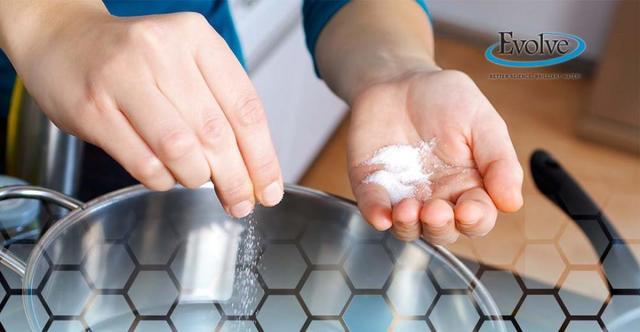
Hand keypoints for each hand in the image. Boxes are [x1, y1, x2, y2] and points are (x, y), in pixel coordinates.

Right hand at [4, 3, 282, 216]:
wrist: (62, 38)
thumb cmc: (132, 57)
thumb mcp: (185, 62)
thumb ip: (219, 106)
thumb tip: (253, 170)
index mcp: (196, 37)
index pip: (245, 108)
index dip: (262, 157)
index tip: (269, 189)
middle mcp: (161, 50)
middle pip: (216, 132)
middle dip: (235, 178)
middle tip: (241, 201)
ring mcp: (123, 78)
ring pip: (180, 149)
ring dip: (197, 178)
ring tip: (199, 183)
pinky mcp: (93, 108)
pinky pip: (142, 162)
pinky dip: (162, 180)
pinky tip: (166, 177)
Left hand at [348, 69, 522, 243]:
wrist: (399, 78)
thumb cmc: (445, 99)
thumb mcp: (482, 121)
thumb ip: (499, 160)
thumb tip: (512, 202)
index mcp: (469, 185)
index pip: (477, 217)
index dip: (474, 220)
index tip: (468, 209)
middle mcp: (437, 197)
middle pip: (442, 231)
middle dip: (440, 227)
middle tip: (434, 210)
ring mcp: (403, 194)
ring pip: (408, 229)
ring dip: (408, 227)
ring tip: (407, 209)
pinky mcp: (372, 186)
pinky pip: (373, 208)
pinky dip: (376, 215)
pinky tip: (380, 215)